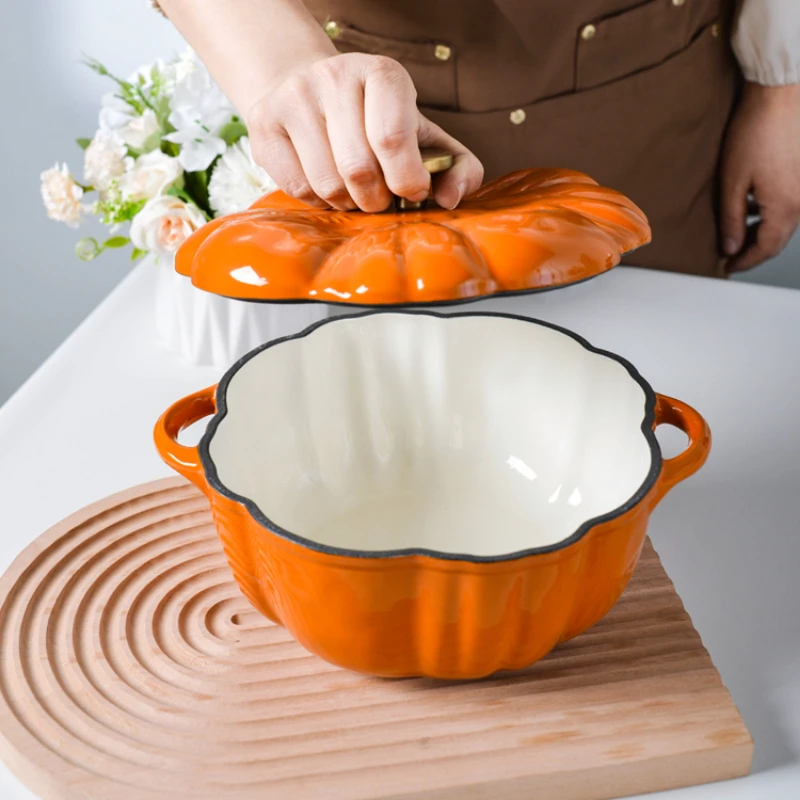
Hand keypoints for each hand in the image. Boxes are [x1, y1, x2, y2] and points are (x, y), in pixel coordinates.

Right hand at [245, 52, 482, 211]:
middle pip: (359, 169)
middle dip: (376, 199)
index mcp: (382, 74)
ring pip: (328, 183)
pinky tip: (327, 187)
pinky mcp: (265, 124)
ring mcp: (294, 98)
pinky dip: (319, 201)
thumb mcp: (423, 134)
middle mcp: (335, 77)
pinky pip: (298, 188)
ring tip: (354, 192)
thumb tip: (450, 199)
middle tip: (380, 198)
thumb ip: (456, 165)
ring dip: (347, 203)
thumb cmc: (376, 121)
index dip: (407, 180)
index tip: (411, 192)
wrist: (308, 88)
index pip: (393, 139)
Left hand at [720, 82, 799, 271]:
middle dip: (753, 249)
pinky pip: (789, 204)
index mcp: (786, 207)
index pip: (766, 249)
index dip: (745, 261)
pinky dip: (770, 213)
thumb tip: (731, 247)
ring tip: (735, 232)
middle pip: (777, 238)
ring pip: (784, 222)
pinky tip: (751, 207)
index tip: (728, 267)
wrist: (780, 93)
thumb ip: (732, 220)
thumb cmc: (756, 131)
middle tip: (730, 254)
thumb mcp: (732, 182)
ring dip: (761, 231)